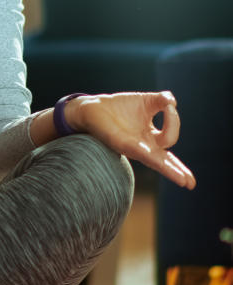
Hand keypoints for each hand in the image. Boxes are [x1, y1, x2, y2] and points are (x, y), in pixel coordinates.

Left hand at [70, 91, 194, 188]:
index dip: (174, 121)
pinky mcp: (120, 143)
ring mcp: (133, 147)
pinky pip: (137, 151)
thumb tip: (172, 102)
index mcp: (151, 137)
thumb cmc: (120, 107)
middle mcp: (144, 146)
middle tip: (190, 183)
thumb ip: (161, 101)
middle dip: (178, 171)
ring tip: (183, 181)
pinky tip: (155, 158)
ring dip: (169, 169)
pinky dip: (147, 153)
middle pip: (165, 162)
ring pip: (154, 161)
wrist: (93, 107)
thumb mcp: (147, 101)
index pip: (170, 139)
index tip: (169, 105)